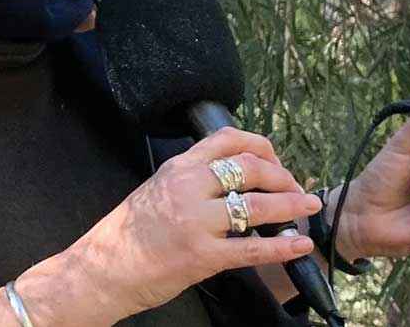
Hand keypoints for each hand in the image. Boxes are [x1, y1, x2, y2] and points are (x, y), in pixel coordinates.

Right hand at [65, 126, 320, 321]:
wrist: (101, 269)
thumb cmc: (128, 233)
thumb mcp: (158, 188)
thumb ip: (192, 178)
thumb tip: (231, 177)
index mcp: (179, 167)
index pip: (229, 139)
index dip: (262, 146)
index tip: (277, 159)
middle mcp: (189, 186)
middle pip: (251, 168)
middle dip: (284, 177)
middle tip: (297, 188)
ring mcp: (196, 221)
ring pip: (257, 205)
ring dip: (291, 206)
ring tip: (309, 208)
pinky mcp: (201, 256)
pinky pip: (251, 249)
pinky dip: (281, 247)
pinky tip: (299, 246)